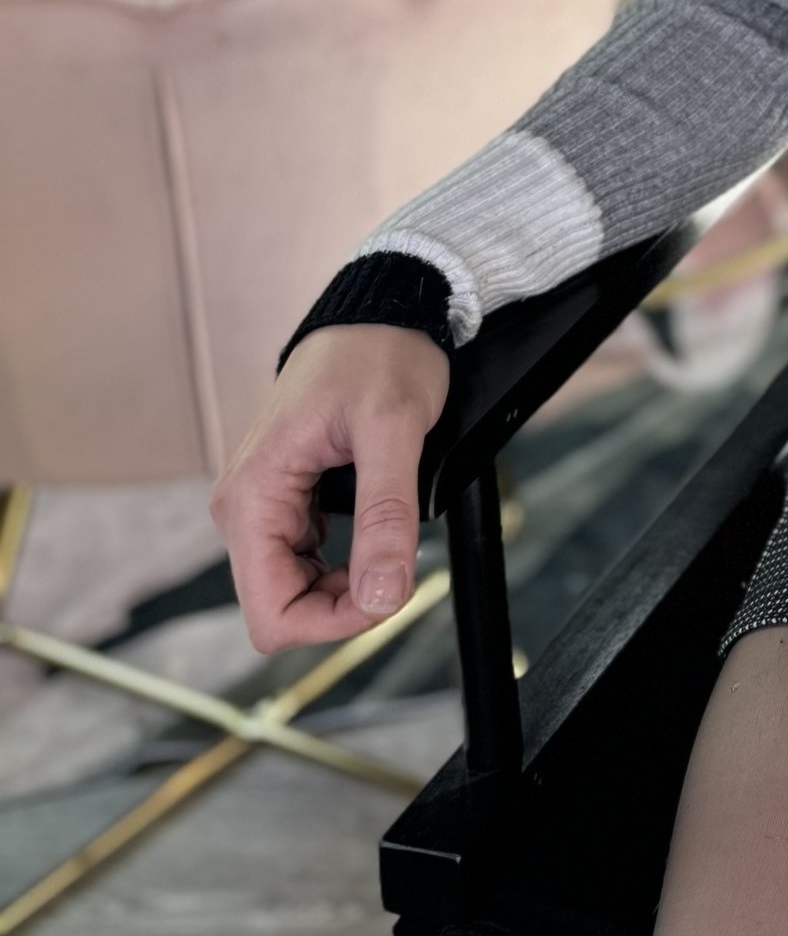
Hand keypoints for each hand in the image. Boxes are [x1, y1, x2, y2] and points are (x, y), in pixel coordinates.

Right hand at [210, 324, 450, 651]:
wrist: (377, 311)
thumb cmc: (380, 353)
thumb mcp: (395, 429)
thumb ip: (386, 516)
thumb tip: (381, 597)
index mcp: (252, 495)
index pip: (271, 613)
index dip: (332, 624)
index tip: (389, 596)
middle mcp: (242, 507)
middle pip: (278, 608)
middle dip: (339, 607)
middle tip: (397, 569)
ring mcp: (259, 505)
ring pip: (289, 590)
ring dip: (341, 587)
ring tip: (389, 547)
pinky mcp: (282, 501)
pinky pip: (299, 562)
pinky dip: (339, 566)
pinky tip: (372, 538)